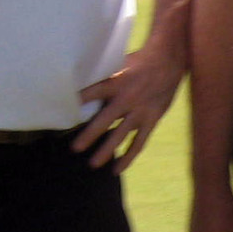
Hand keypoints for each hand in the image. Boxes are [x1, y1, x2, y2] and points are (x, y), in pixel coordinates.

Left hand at [74, 39, 185, 170]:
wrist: (168, 62)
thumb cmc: (138, 63)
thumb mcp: (119, 65)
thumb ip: (105, 81)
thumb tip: (83, 93)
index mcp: (116, 82)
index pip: (94, 92)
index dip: (80, 100)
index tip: (64, 109)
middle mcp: (127, 98)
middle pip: (105, 120)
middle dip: (90, 135)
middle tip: (75, 148)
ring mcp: (140, 111)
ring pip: (122, 135)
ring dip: (107, 150)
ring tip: (93, 164)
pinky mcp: (151, 119)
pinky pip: (139, 142)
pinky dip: (129, 156)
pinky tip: (117, 168)